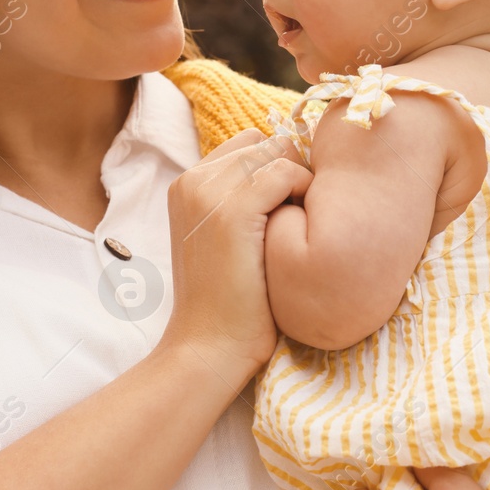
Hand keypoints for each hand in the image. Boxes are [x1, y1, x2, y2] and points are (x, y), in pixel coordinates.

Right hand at [162, 129, 310, 388]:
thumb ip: (242, 199)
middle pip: (263, 142)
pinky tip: (301, 229)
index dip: (275, 169)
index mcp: (186, 184)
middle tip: (297, 216)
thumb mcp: (225, 237)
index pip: (247, 145)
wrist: (210, 346)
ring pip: (276, 152)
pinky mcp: (232, 210)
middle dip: (288, 170)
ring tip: (297, 225)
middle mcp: (192, 179)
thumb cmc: (230, 300)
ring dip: (297, 181)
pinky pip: (286, 172)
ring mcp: (209, 192)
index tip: (286, 207)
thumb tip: (291, 169)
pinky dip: (303, 192)